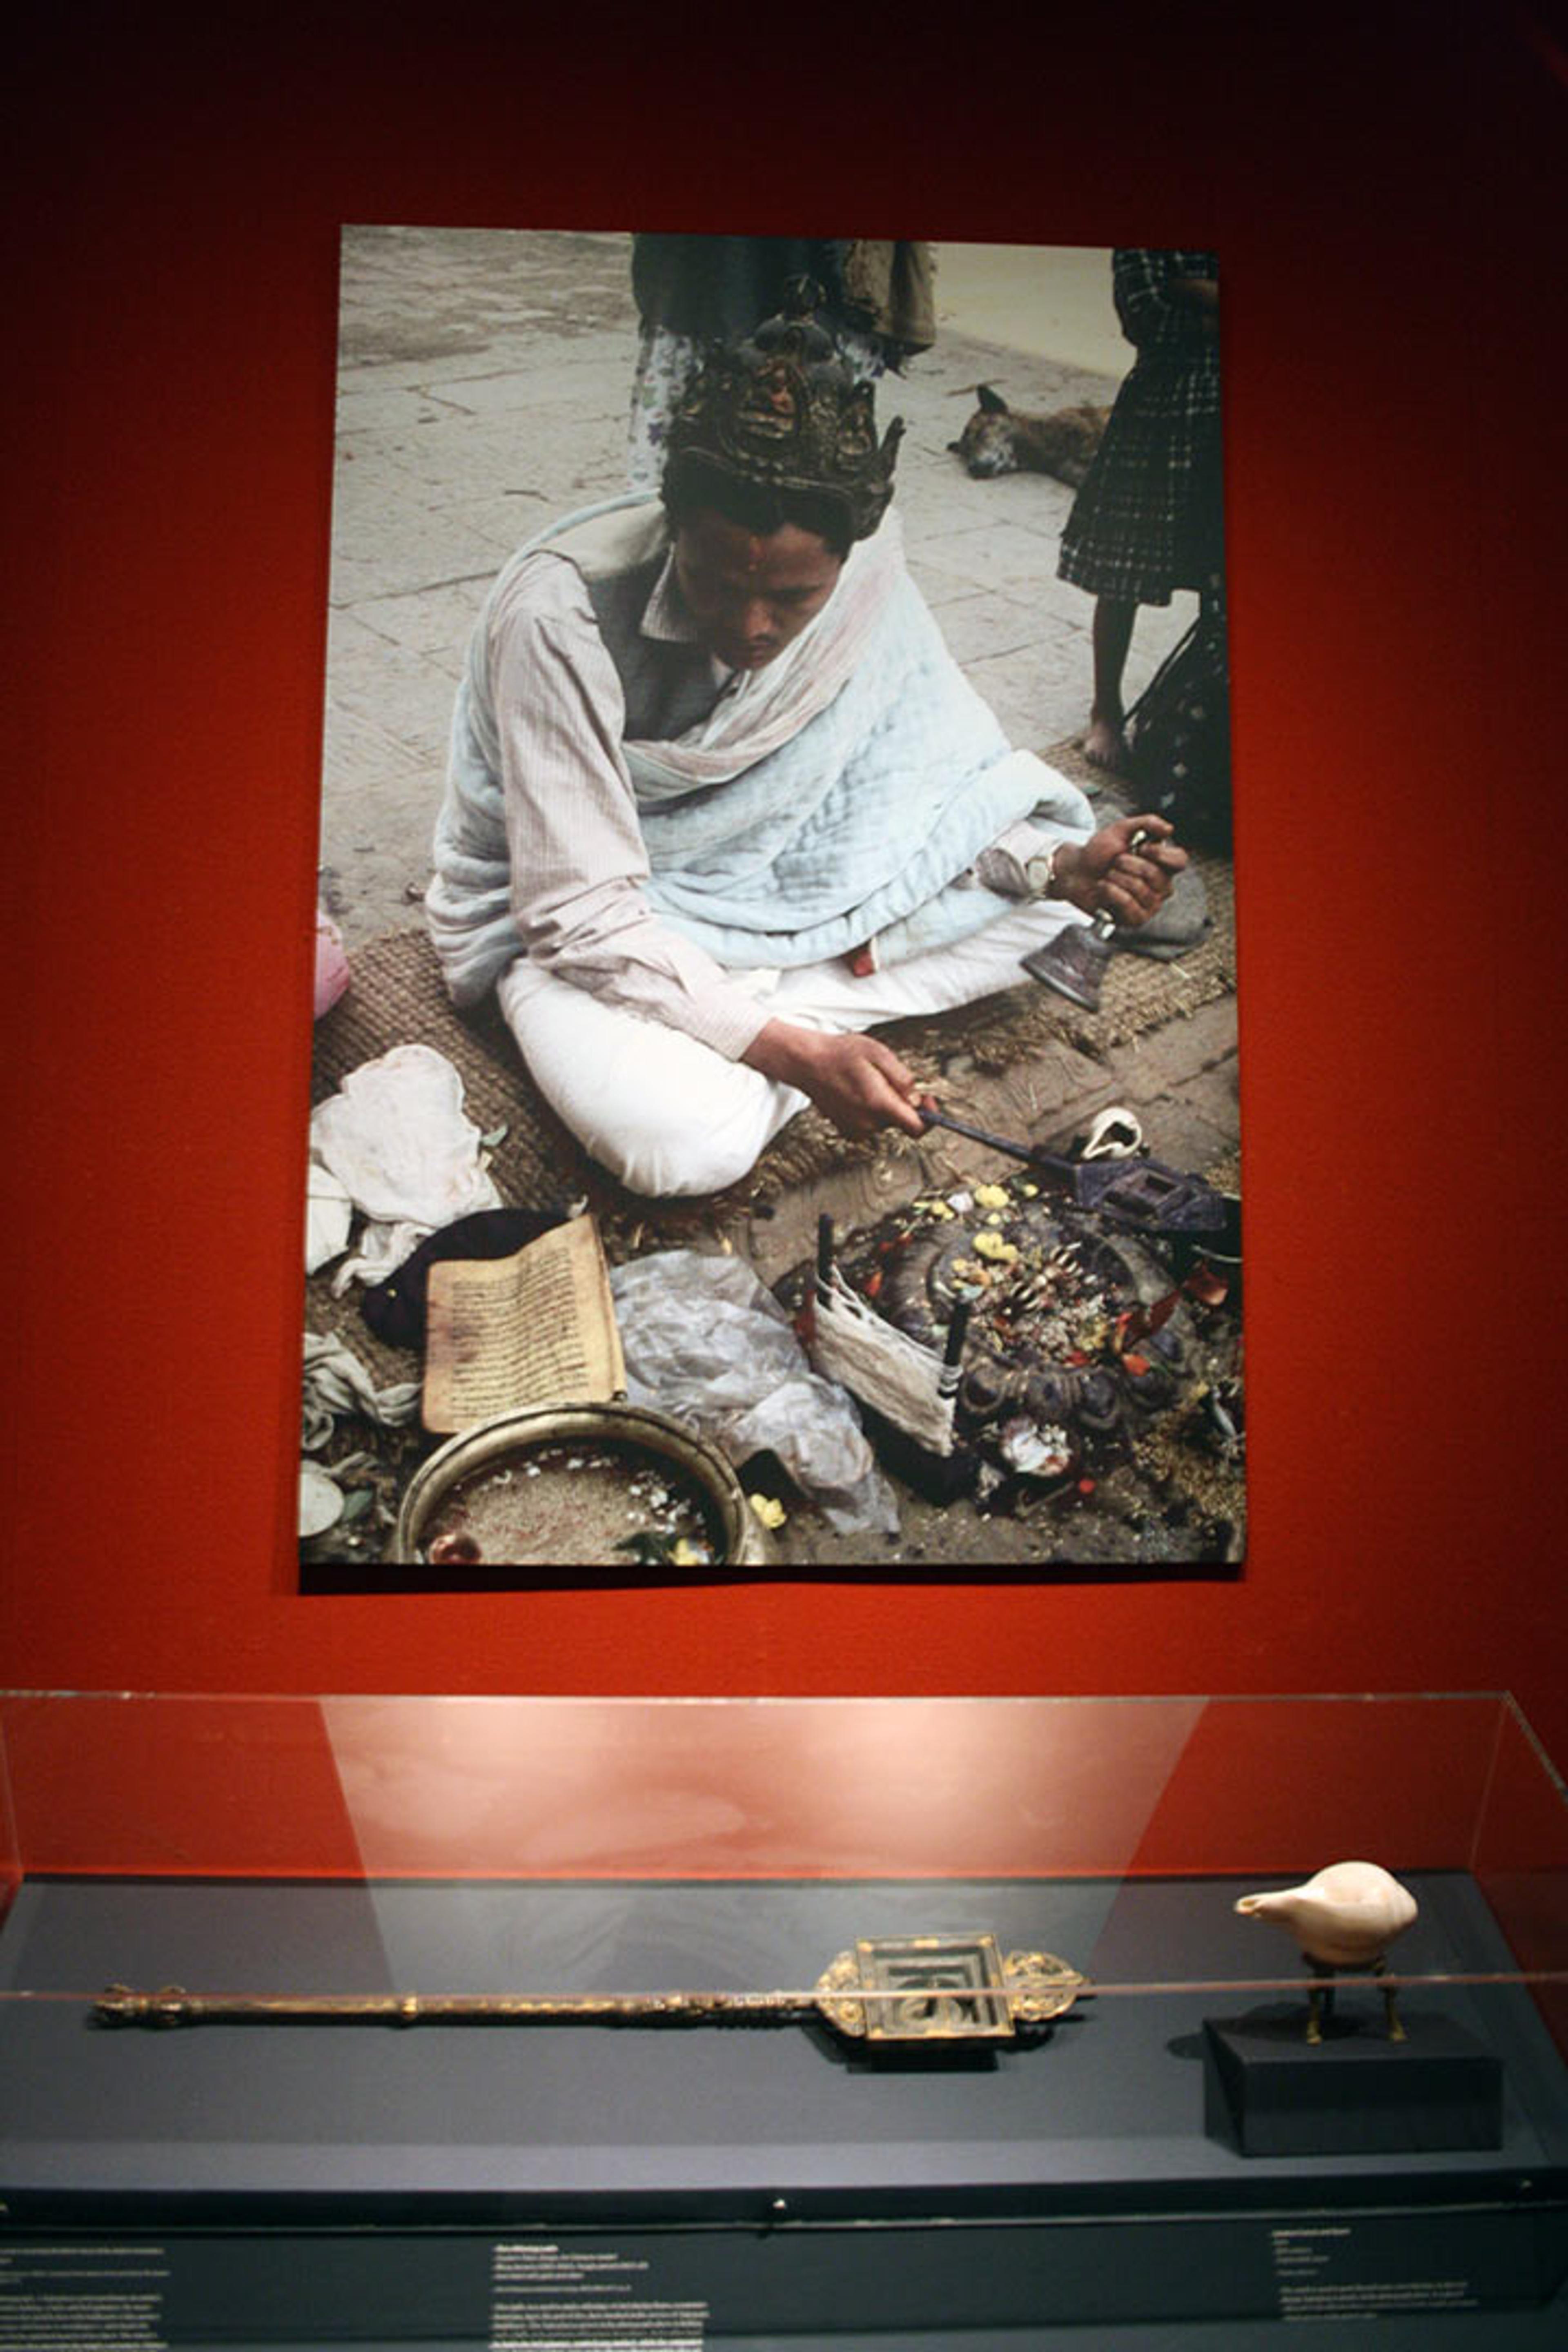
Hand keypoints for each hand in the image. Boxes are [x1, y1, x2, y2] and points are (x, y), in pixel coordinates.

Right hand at [743, 1020, 929, 1138]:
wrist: (807, 1063)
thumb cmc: (840, 1054)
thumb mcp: (879, 1053)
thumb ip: (902, 1078)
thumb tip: (917, 1098)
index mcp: (878, 1104)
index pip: (917, 1128)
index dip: (930, 1117)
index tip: (928, 1101)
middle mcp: (868, 1122)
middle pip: (901, 1121)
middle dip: (902, 1101)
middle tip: (887, 1077)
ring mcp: (856, 1128)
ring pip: (886, 1121)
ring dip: (885, 1104)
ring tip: (868, 1081)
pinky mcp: (847, 1129)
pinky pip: (871, 1123)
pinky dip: (872, 1110)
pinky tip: (859, 1092)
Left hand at [1053, 814, 1186, 927]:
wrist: (1075, 871)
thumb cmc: (1099, 852)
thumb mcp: (1121, 830)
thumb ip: (1147, 823)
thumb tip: (1169, 829)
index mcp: (1162, 864)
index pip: (1180, 861)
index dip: (1161, 855)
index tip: (1142, 847)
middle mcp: (1161, 886)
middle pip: (1155, 875)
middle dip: (1127, 864)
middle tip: (1115, 862)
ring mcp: (1150, 905)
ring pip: (1140, 890)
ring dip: (1116, 877)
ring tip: (1108, 875)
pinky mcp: (1135, 919)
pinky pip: (1128, 904)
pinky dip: (1110, 892)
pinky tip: (1103, 887)